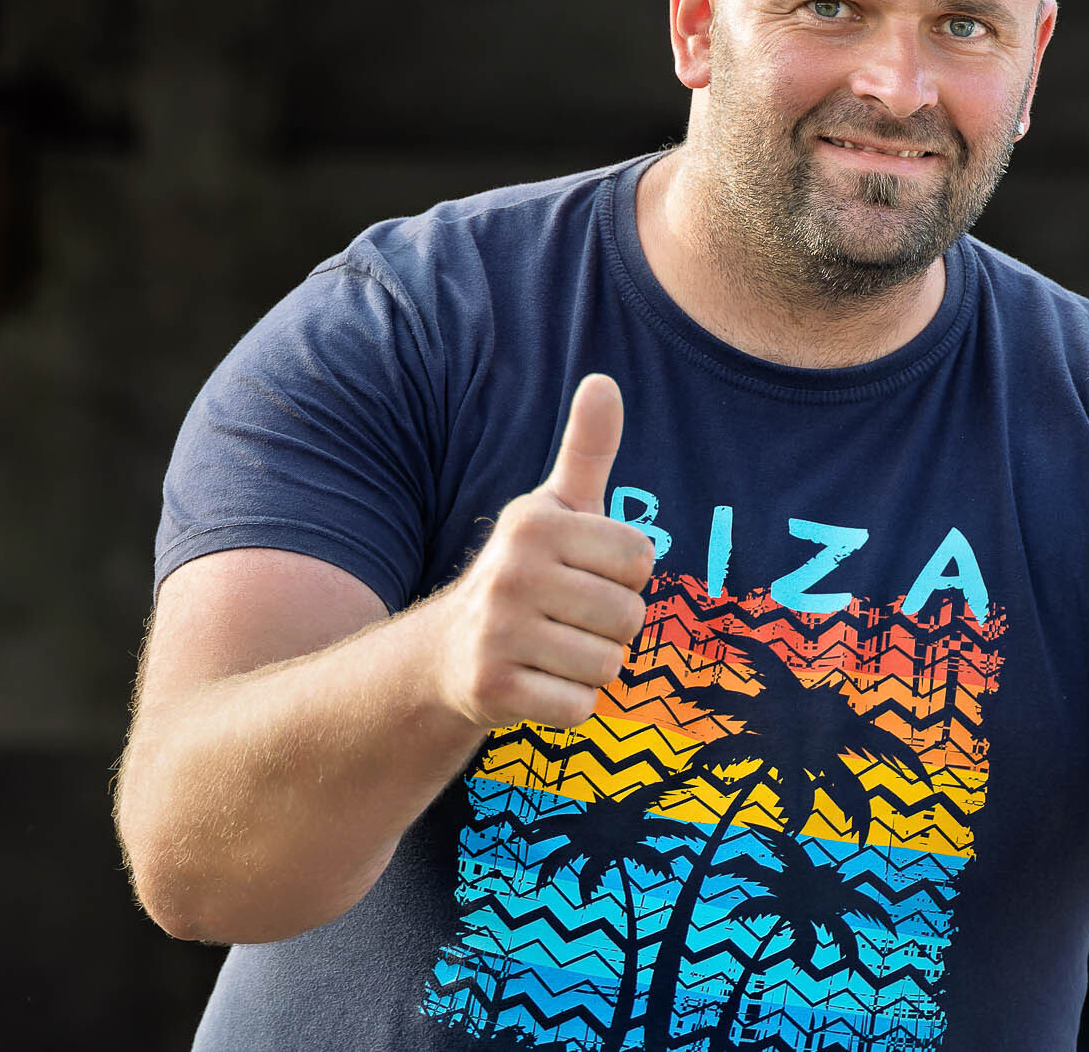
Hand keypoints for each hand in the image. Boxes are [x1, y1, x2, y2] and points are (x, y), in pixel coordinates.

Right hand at [432, 373, 654, 730]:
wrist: (447, 653)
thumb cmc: (525, 573)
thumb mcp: (554, 509)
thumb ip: (587, 450)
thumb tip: (604, 380)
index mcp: (536, 524)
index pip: (641, 560)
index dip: (624, 577)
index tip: (583, 576)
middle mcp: (512, 572)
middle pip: (630, 617)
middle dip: (610, 628)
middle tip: (565, 621)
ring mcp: (498, 632)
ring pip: (608, 666)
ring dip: (590, 668)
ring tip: (551, 651)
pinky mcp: (492, 689)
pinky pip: (580, 708)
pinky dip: (568, 705)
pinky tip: (536, 684)